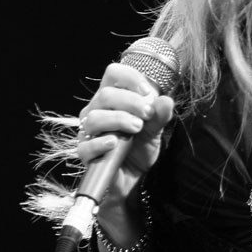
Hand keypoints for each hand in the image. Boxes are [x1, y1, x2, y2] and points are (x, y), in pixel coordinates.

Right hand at [75, 61, 175, 207]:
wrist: (133, 178)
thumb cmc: (139, 148)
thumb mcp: (155, 129)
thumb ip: (160, 115)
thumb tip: (166, 100)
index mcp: (113, 98)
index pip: (113, 73)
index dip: (130, 77)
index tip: (147, 91)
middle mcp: (97, 110)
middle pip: (105, 94)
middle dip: (130, 101)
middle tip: (147, 113)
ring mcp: (88, 131)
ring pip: (95, 117)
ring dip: (118, 120)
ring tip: (137, 128)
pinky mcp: (85, 153)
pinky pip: (86, 145)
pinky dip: (101, 142)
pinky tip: (115, 143)